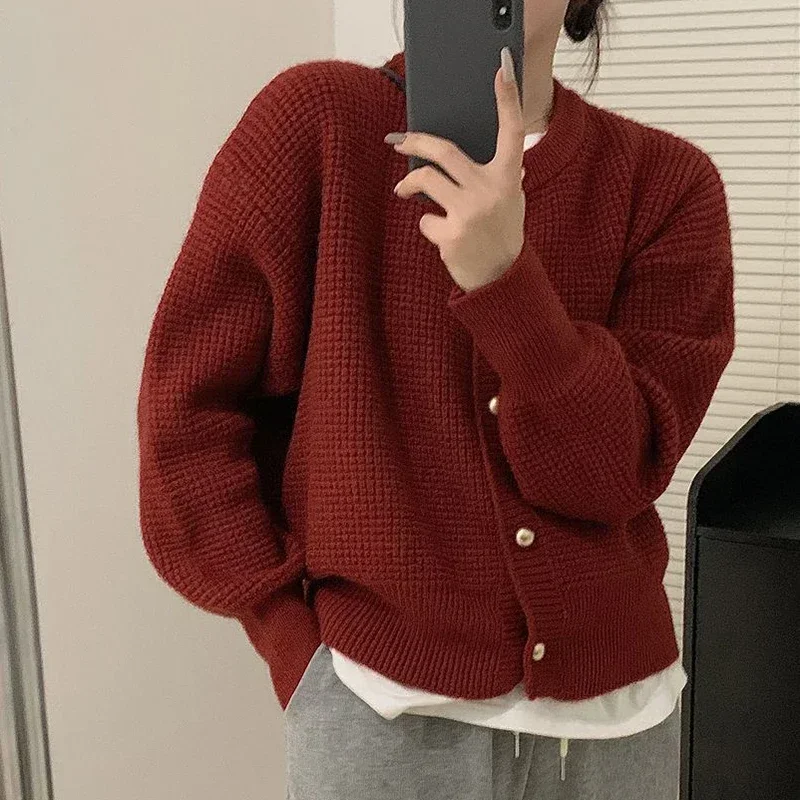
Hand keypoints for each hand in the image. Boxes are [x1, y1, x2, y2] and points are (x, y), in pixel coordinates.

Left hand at [387, 47, 525, 292]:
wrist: (502, 278)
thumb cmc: (502, 234)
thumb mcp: (510, 200)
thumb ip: (496, 176)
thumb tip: (466, 157)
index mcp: (508, 177)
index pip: (511, 130)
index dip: (508, 99)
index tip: (501, 69)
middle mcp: (490, 189)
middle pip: (444, 152)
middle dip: (415, 142)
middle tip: (398, 142)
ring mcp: (470, 212)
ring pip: (426, 182)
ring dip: (409, 186)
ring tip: (403, 191)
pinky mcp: (452, 234)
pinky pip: (425, 219)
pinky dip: (429, 225)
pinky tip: (443, 237)